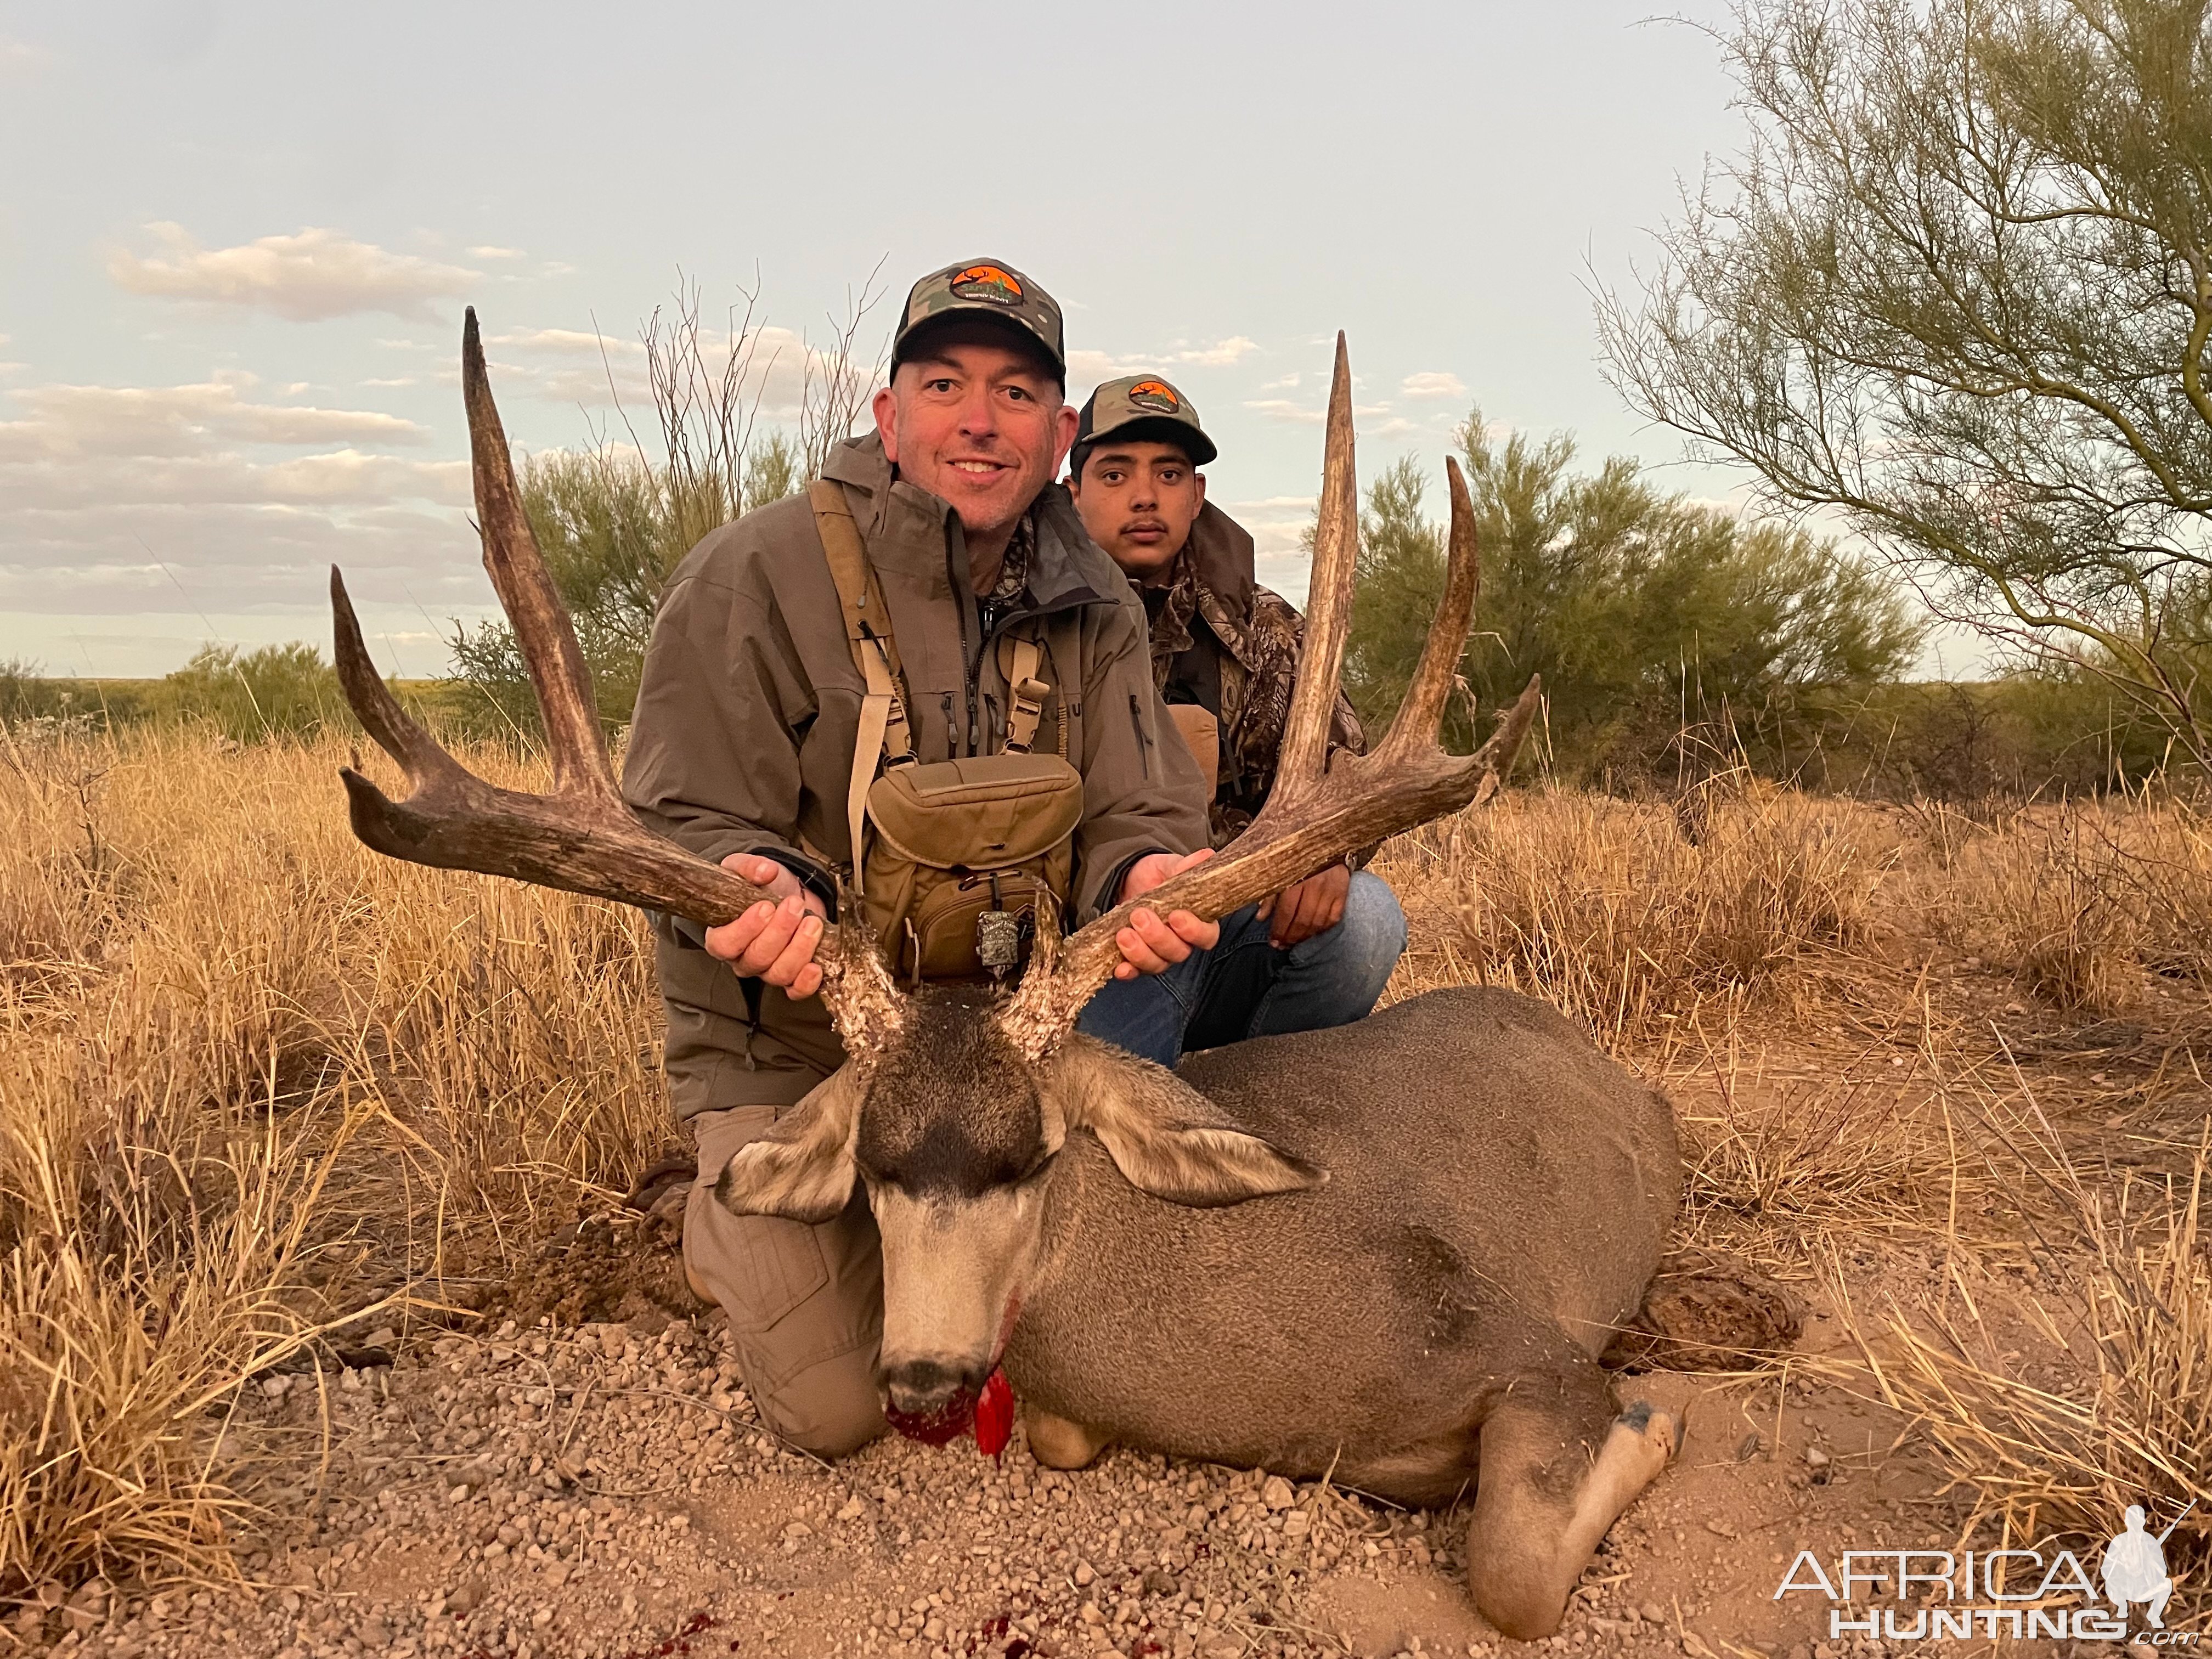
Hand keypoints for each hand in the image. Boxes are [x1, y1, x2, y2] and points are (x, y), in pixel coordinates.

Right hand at [704, 854, 829, 999]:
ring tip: (812, 923)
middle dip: (780, 931)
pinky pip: (796, 990)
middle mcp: (743, 958)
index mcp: (722, 935)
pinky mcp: (791, 975)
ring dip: (799, 948)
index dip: (745, 929)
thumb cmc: (760, 885)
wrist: (786, 892)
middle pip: (757, 958)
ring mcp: (767, 969)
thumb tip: (765, 871)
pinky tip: (816, 966)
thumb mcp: (746, 868)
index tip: (765, 906)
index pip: (724, 944)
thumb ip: (749, 867)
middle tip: (794, 905)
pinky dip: (807, 983)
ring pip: (779, 973)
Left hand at [1112, 848, 1219, 980]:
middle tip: (1140, 916)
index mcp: (1198, 921)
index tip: (1176, 916)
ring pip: (1157, 964)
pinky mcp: (1136, 959)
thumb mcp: (1170, 867)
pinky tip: (1119, 966)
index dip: (1194, 931)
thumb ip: (1186, 866)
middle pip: (1178, 952)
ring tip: (1123, 933)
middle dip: (1158, 937)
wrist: (1129, 879)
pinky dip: (1127, 971)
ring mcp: (1158, 953)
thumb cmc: (1158, 875)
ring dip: (1140, 953)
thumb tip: (1206, 856)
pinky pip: (1134, 972)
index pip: (1206, 936)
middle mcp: (1181, 942)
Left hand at [1256, 862, 1350, 948]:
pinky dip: (1322, 929)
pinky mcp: (1343, 892)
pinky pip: (1334, 918)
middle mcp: (1315, 885)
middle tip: (1282, 945)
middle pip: (1303, 919)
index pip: (1287, 910)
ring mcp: (1331, 889)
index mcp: (1296, 878)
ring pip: (1318, 922)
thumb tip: (1260, 918)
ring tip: (1294, 943)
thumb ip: (1270, 896)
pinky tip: (1313, 933)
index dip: (1279, 929)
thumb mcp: (1280, 872)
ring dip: (1305, 936)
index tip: (1273, 941)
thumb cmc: (1298, 859)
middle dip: (1290, 936)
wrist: (1327, 843)